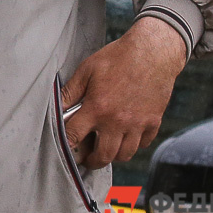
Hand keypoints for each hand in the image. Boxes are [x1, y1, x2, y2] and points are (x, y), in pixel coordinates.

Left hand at [60, 16, 186, 169]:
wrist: (153, 52)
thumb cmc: (119, 58)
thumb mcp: (87, 70)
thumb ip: (71, 92)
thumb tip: (58, 107)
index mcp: (98, 108)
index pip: (75, 136)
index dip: (67, 144)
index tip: (66, 148)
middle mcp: (118, 121)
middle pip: (104, 155)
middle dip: (93, 161)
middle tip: (88, 158)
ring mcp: (138, 124)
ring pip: (125, 154)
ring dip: (114, 156)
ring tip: (107, 150)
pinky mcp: (153, 121)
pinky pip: (143, 144)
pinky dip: (134, 145)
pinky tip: (126, 137)